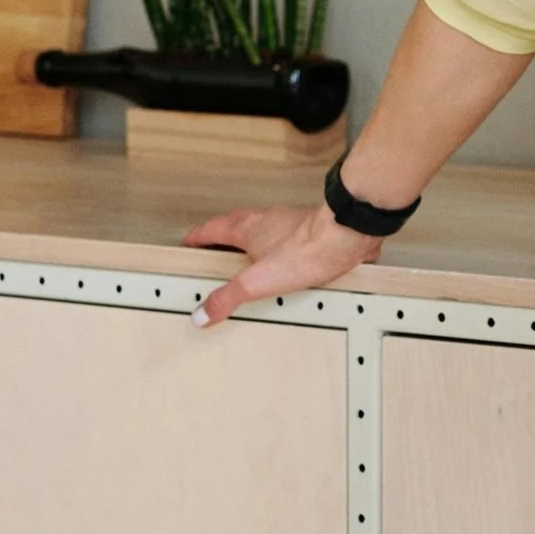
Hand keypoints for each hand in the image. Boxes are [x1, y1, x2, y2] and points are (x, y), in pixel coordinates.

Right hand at [181, 201, 383, 326]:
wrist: (346, 236)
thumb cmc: (306, 251)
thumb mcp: (256, 282)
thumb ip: (227, 297)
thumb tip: (202, 313)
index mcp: (248, 227)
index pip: (213, 228)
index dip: (198, 236)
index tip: (188, 242)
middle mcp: (267, 219)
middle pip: (237, 224)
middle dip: (223, 236)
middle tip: (215, 249)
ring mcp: (290, 222)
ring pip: (264, 227)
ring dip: (253, 240)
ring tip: (249, 258)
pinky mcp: (312, 230)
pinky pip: (289, 236)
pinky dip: (280, 246)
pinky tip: (287, 262)